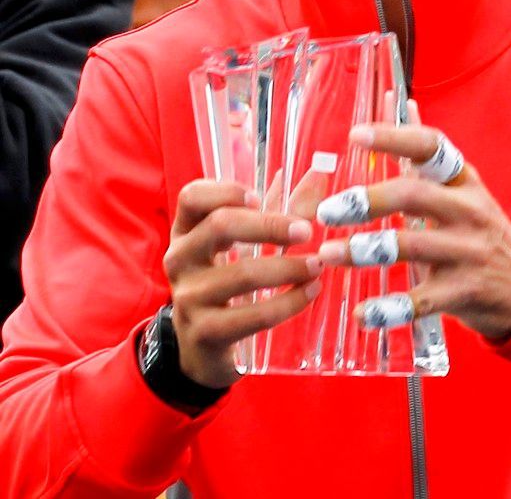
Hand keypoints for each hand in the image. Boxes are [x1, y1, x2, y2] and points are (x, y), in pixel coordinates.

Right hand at [163, 180, 321, 387]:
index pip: (192, 196)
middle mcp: (180, 259)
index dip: (226, 191)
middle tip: (307, 231)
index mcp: (186, 230)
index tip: (259, 197)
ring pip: (242, 273)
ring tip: (317, 266)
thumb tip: (318, 175)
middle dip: (269, 225)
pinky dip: (288, 302)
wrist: (202, 347)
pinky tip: (310, 292)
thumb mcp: (244, 244)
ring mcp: (188, 297)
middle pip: (220, 226)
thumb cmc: (229, 281)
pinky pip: (253, 315)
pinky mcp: (204, 332)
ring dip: (288, 267)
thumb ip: (279, 209)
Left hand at [316, 120, 510, 341]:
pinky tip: (360, 313)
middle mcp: (468, 211)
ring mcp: (467, 253)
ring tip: (328, 254)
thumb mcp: (459, 187)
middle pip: (414, 196)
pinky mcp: (463, 293)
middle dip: (367, 201)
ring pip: (410, 247)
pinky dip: (388, 309)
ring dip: (365, 251)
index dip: (394, 137)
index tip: (355, 135)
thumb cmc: (478, 228)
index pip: (430, 147)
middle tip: (326, 211)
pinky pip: (420, 301)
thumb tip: (400, 101)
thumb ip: (424, 150)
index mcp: (462, 180)